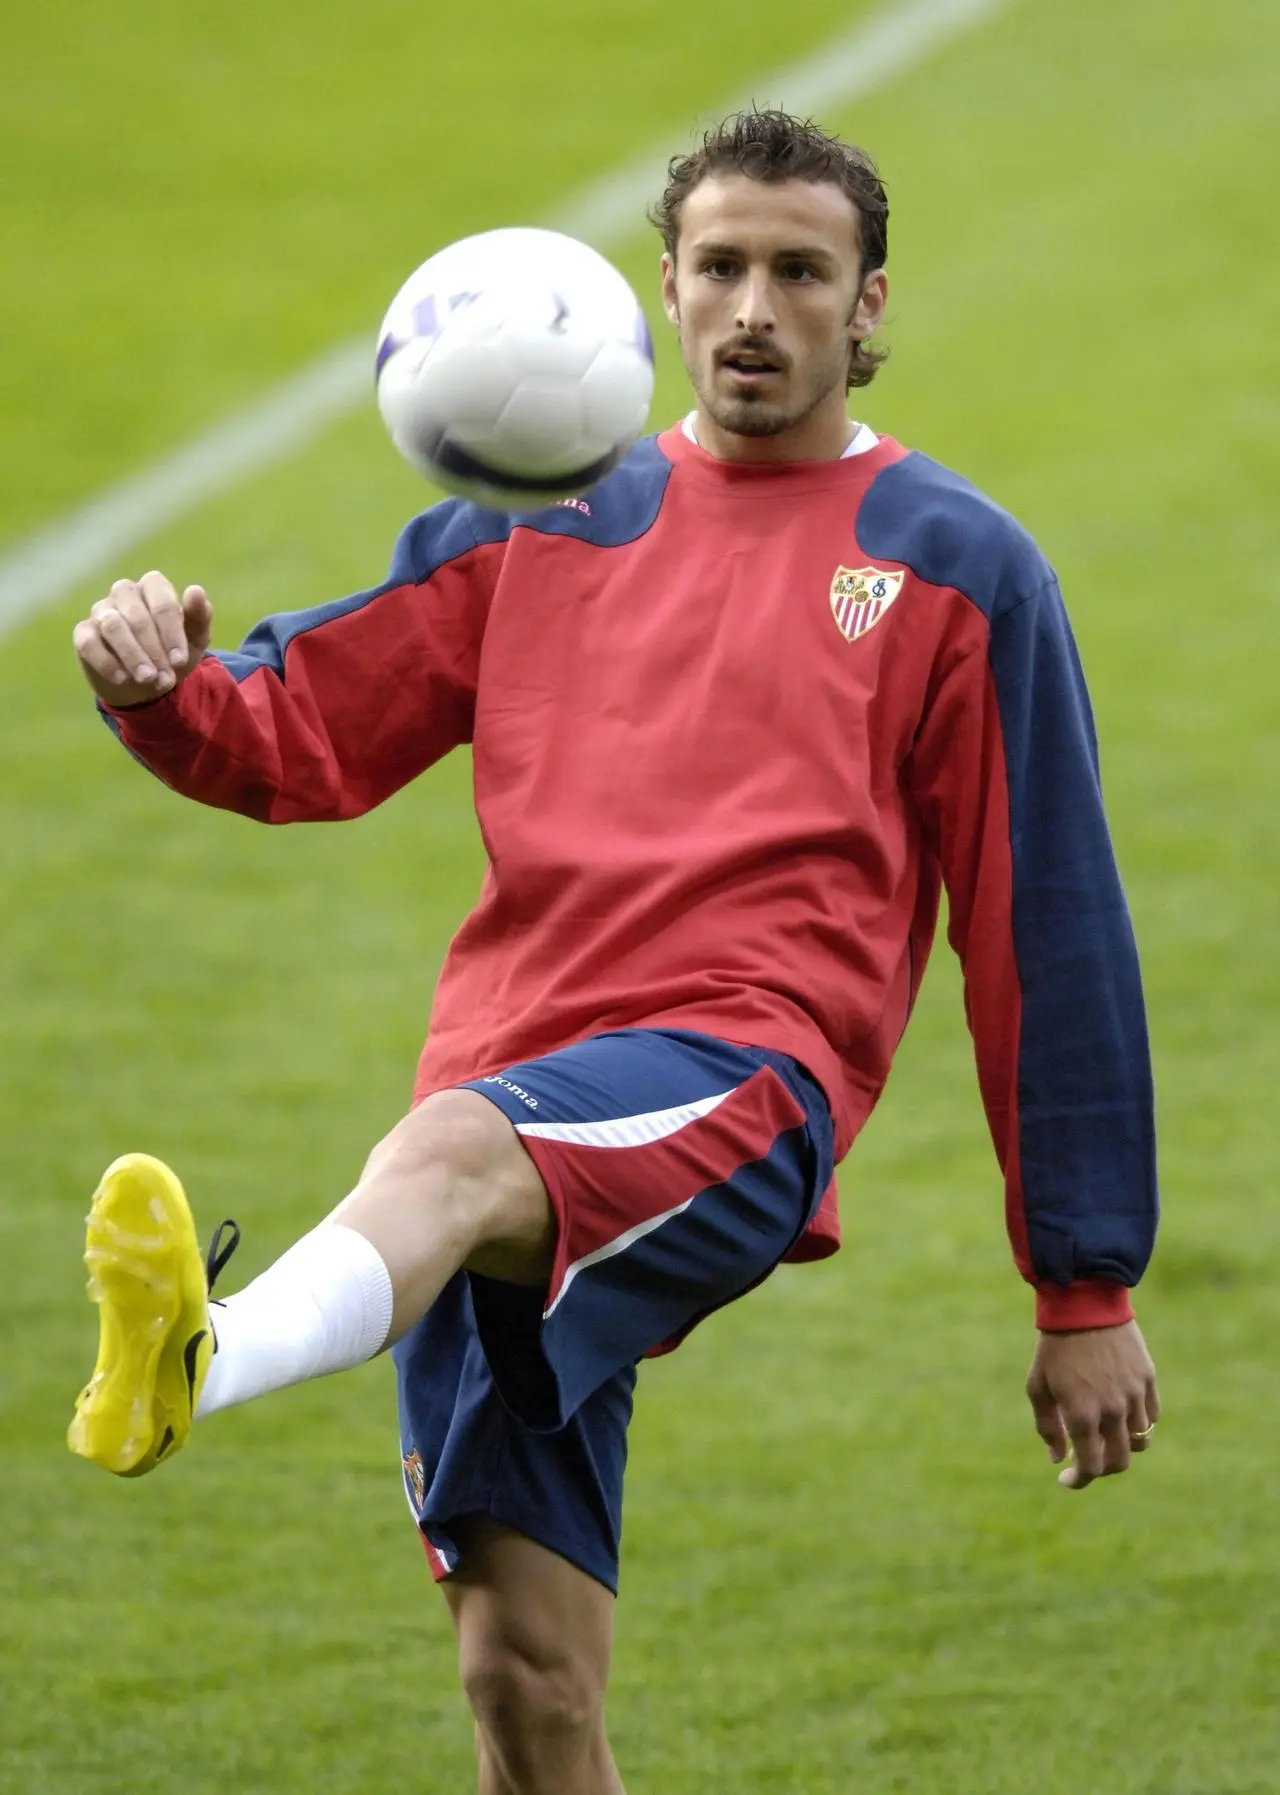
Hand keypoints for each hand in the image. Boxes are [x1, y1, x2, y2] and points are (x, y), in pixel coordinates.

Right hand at [74, 573, 212, 707]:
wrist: (148, 684)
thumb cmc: (173, 654)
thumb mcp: (195, 640)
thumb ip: (199, 616)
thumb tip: (195, 590)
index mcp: (154, 587)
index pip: (162, 601)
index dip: (172, 633)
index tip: (180, 661)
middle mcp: (125, 592)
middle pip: (137, 616)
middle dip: (154, 651)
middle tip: (165, 678)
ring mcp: (101, 610)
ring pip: (113, 626)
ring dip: (133, 656)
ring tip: (148, 679)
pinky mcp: (83, 633)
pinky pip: (88, 643)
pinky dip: (107, 663)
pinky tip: (123, 679)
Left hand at [1026, 1319, 1159, 1490]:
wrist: (1084, 1305)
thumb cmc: (1054, 1347)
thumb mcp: (1038, 1386)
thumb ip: (1047, 1427)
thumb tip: (1058, 1459)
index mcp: (1082, 1414)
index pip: (1091, 1466)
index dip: (1079, 1480)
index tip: (1067, 1479)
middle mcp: (1112, 1410)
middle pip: (1120, 1462)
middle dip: (1103, 1468)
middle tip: (1089, 1459)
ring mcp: (1134, 1395)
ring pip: (1140, 1442)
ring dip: (1123, 1446)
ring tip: (1106, 1433)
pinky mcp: (1148, 1380)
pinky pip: (1150, 1416)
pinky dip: (1138, 1424)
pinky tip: (1121, 1414)